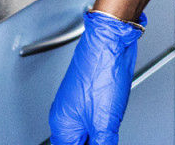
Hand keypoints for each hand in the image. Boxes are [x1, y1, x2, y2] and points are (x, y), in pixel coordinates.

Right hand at [48, 9, 143, 144]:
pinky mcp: (89, 93)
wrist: (111, 41)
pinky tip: (111, 121)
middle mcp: (65, 115)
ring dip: (96, 135)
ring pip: (84, 130)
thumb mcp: (104, 122)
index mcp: (62, 126)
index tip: (100, 143)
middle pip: (76, 142)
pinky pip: (92, 116)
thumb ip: (101, 144)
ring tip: (109, 130)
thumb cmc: (102, 72)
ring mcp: (77, 102)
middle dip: (90, 141)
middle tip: (106, 138)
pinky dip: (100, 124)